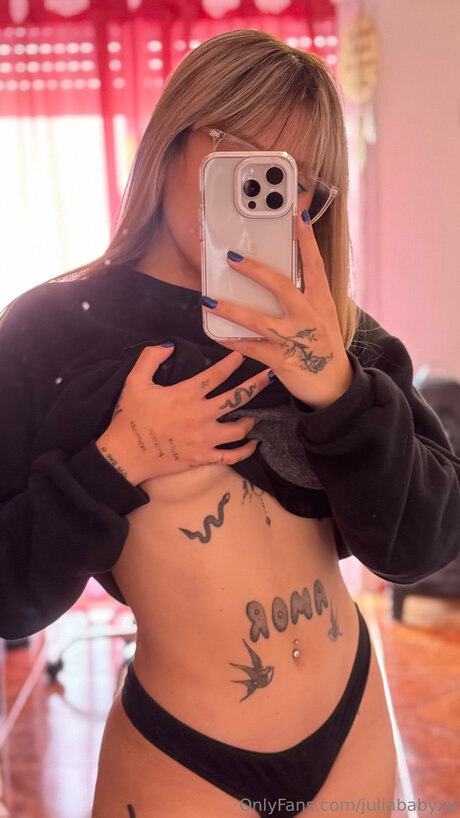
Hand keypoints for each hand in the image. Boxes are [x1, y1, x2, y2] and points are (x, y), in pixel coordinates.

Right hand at [95, 345, 272, 484]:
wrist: (124, 455)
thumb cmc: (130, 418)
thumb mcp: (134, 382)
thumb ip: (150, 358)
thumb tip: (168, 345)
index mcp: (185, 395)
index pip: (216, 375)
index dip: (232, 363)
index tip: (243, 354)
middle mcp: (200, 416)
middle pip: (236, 398)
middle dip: (256, 386)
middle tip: (269, 378)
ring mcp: (204, 439)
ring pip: (239, 429)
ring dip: (250, 420)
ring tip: (255, 414)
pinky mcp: (203, 458)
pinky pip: (231, 456)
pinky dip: (245, 451)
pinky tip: (253, 444)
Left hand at [201, 209, 353, 409]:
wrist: (335, 386)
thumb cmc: (323, 347)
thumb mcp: (323, 316)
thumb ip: (305, 296)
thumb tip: (276, 277)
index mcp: (321, 302)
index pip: (315, 265)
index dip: (307, 240)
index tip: (299, 215)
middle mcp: (309, 317)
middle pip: (280, 287)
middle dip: (254, 270)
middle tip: (232, 258)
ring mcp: (294, 339)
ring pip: (257, 320)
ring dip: (230, 310)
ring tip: (208, 301)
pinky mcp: (281, 361)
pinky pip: (250, 348)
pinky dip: (231, 341)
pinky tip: (215, 333)